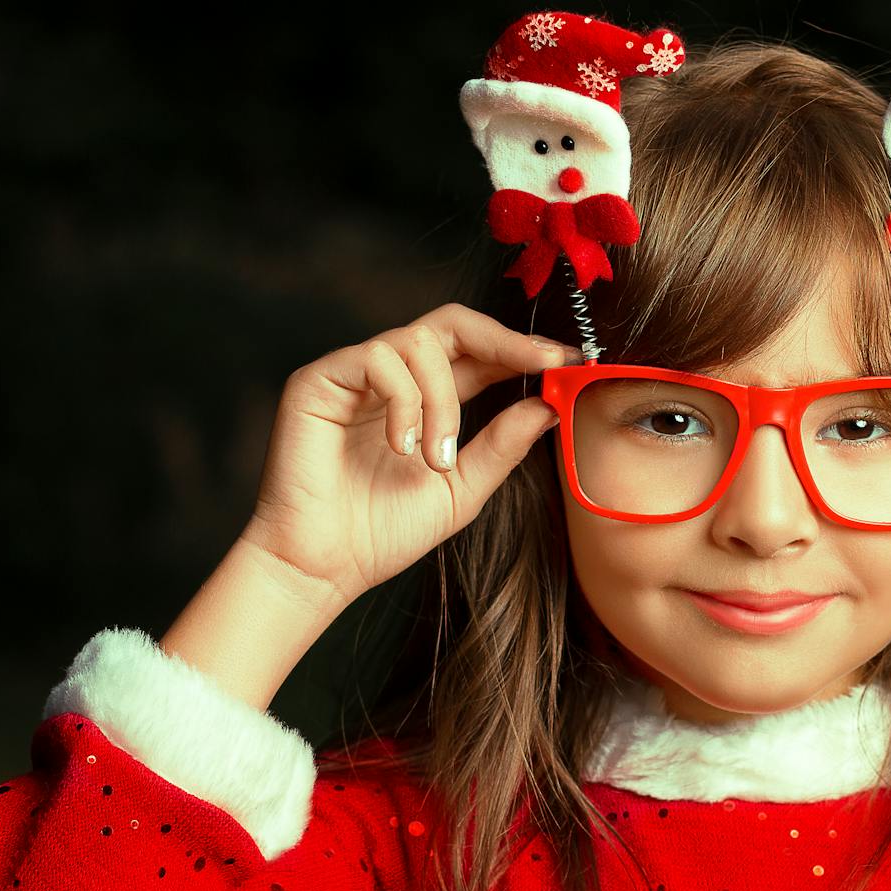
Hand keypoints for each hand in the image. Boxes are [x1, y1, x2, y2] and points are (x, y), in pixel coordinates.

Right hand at [241, 303, 577, 607]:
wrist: (322, 566)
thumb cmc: (383, 533)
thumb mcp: (462, 489)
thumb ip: (502, 445)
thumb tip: (548, 405)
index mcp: (428, 399)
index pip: (480, 353)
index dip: (524, 350)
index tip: (572, 360)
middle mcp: (392, 378)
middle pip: (453, 323)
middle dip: (505, 339)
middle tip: (544, 361)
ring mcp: (354, 375)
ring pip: (420, 343)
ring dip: (444, 401)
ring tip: (435, 459)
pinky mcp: (319, 379)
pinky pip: (377, 358)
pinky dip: (403, 401)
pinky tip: (402, 446)